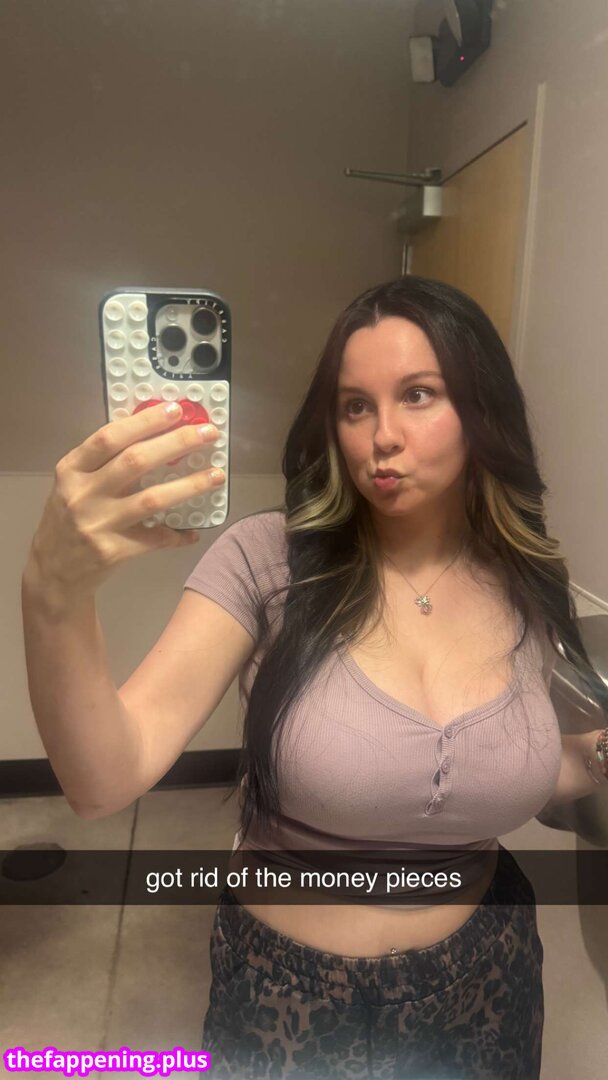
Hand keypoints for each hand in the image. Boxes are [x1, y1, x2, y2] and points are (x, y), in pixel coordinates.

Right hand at [27, 402, 222, 603]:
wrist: (54, 571)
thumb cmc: (68, 519)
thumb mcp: (74, 484)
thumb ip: (103, 462)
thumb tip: (156, 434)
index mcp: (71, 470)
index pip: (109, 437)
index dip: (144, 422)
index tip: (175, 409)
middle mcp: (82, 494)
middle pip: (135, 461)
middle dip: (176, 443)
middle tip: (208, 434)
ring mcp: (97, 524)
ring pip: (152, 499)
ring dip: (189, 486)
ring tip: (216, 475)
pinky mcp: (112, 551)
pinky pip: (155, 538)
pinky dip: (177, 534)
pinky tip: (193, 530)